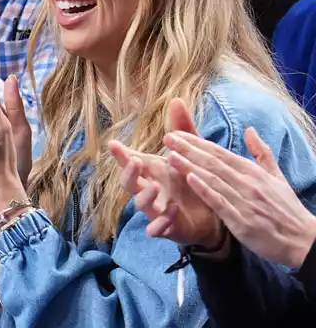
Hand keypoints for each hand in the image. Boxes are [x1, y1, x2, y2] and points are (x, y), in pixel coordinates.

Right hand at [108, 100, 222, 247]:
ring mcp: (157, 210)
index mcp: (152, 172)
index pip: (131, 162)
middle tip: (134, 162)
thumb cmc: (194, 180)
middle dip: (128, 174)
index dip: (120, 155)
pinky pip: (159, 228)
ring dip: (145, 197)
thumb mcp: (191, 152)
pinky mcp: (169, 227)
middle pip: (129, 184)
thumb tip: (175, 99)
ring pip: (141, 206)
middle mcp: (150, 191)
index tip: (113, 143)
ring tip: (154, 187)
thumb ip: (183, 129)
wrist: (214, 211)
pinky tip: (174, 210)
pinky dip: (163, 222)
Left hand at [163, 123, 315, 269]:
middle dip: (189, 149)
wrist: (301, 239)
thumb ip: (261, 153)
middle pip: (213, 162)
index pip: (221, 153)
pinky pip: (220, 202)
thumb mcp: (277, 176)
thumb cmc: (286, 209)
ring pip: (213, 179)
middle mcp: (248, 182)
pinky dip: (205, 189)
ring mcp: (244, 201)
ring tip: (171, 155)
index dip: (198, 143)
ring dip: (190, 166)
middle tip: (168, 138)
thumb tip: (250, 130)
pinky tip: (189, 179)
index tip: (178, 134)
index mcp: (254, 172)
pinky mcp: (241, 220)